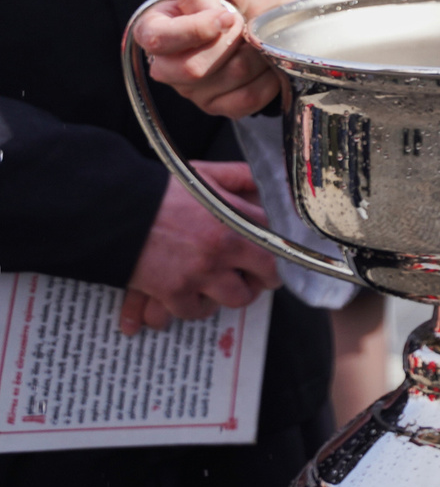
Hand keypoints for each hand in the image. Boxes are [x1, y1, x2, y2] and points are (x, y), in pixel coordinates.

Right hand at [118, 163, 280, 333]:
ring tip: (222, 286)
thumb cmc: (158, 191)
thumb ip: (239, 177)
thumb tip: (266, 178)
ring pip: (235, 299)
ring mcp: (200, 273)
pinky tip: (191, 297)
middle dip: (262, 278)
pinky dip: (194, 307)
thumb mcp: (204, 175)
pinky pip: (194, 311)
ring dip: (230, 294)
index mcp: (237, 219)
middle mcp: (225, 249)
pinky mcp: (173, 292)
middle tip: (254, 277)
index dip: (278, 251)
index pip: (278, 242)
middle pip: (265, 276)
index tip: (275, 255)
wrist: (112, 210)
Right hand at [137, 0, 296, 116]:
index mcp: (156, 27)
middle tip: (244, 24)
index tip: (227, 15)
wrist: (273, 3)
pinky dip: (264, 80)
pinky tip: (265, 61)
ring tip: (254, 38)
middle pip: (189, 70)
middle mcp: (167, 63)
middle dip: (228, 44)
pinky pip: (242, 102)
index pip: (156, 40)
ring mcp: (192, 89)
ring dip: (250, 57)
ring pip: (220, 84)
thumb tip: (201, 15)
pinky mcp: (220, 104)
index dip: (194, 30)